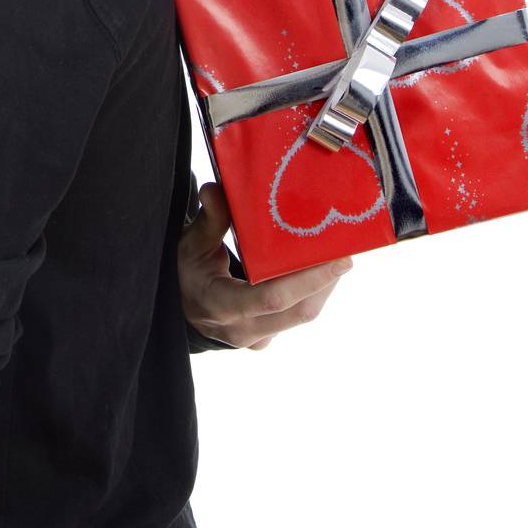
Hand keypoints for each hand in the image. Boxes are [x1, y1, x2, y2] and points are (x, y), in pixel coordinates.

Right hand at [178, 182, 352, 349]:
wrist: (182, 309)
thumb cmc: (186, 273)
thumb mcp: (190, 245)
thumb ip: (209, 220)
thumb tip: (216, 189)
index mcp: (220, 306)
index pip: (271, 298)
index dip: (308, 280)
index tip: (339, 260)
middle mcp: (242, 330)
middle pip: (299, 310)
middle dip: (327, 281)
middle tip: (346, 251)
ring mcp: (257, 339)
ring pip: (303, 314)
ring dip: (324, 286)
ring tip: (338, 256)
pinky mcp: (266, 338)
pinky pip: (297, 317)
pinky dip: (313, 293)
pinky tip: (321, 270)